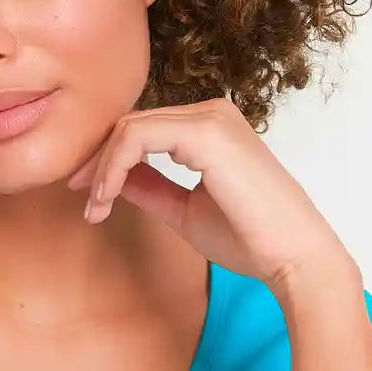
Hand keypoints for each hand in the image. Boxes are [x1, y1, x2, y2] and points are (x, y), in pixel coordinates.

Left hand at [66, 99, 359, 294]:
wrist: (291, 257)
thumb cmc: (250, 238)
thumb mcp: (183, 209)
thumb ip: (149, 187)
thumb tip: (112, 178)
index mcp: (210, 127)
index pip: (143, 129)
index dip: (107, 159)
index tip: (87, 196)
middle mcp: (211, 113)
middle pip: (131, 123)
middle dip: (97, 162)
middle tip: (80, 200)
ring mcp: (210, 119)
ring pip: (129, 128)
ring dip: (102, 168)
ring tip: (95, 207)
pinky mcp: (206, 133)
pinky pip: (137, 138)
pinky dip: (113, 168)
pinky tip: (107, 198)